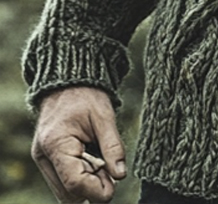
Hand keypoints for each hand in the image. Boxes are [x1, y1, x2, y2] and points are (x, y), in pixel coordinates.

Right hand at [32, 86, 126, 202]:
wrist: (68, 79)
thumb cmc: (86, 94)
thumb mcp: (105, 116)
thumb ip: (113, 146)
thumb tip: (120, 175)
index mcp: (57, 144)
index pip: (74, 183)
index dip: (96, 191)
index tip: (114, 187)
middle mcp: (44, 156)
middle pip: (68, 193)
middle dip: (91, 188)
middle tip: (108, 170)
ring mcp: (42, 159)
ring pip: (64, 191)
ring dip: (85, 184)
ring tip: (99, 161)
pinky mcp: (46, 159)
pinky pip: (62, 180)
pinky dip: (78, 176)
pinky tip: (90, 160)